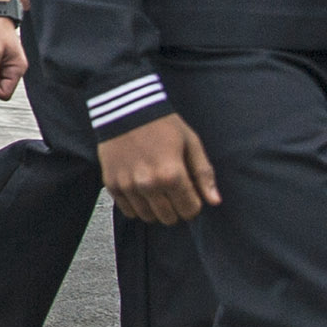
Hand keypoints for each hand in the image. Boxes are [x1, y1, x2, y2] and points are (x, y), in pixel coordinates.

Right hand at [99, 114, 217, 224]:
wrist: (125, 108)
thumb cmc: (162, 124)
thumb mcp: (191, 143)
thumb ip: (203, 173)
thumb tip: (214, 201)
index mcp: (172, 175)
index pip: (190, 210)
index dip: (194, 204)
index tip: (191, 193)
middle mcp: (148, 185)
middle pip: (169, 218)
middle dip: (176, 209)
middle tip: (174, 192)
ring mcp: (128, 186)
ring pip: (148, 217)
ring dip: (156, 209)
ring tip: (157, 191)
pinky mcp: (111, 184)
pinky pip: (127, 211)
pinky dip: (136, 206)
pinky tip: (141, 191)